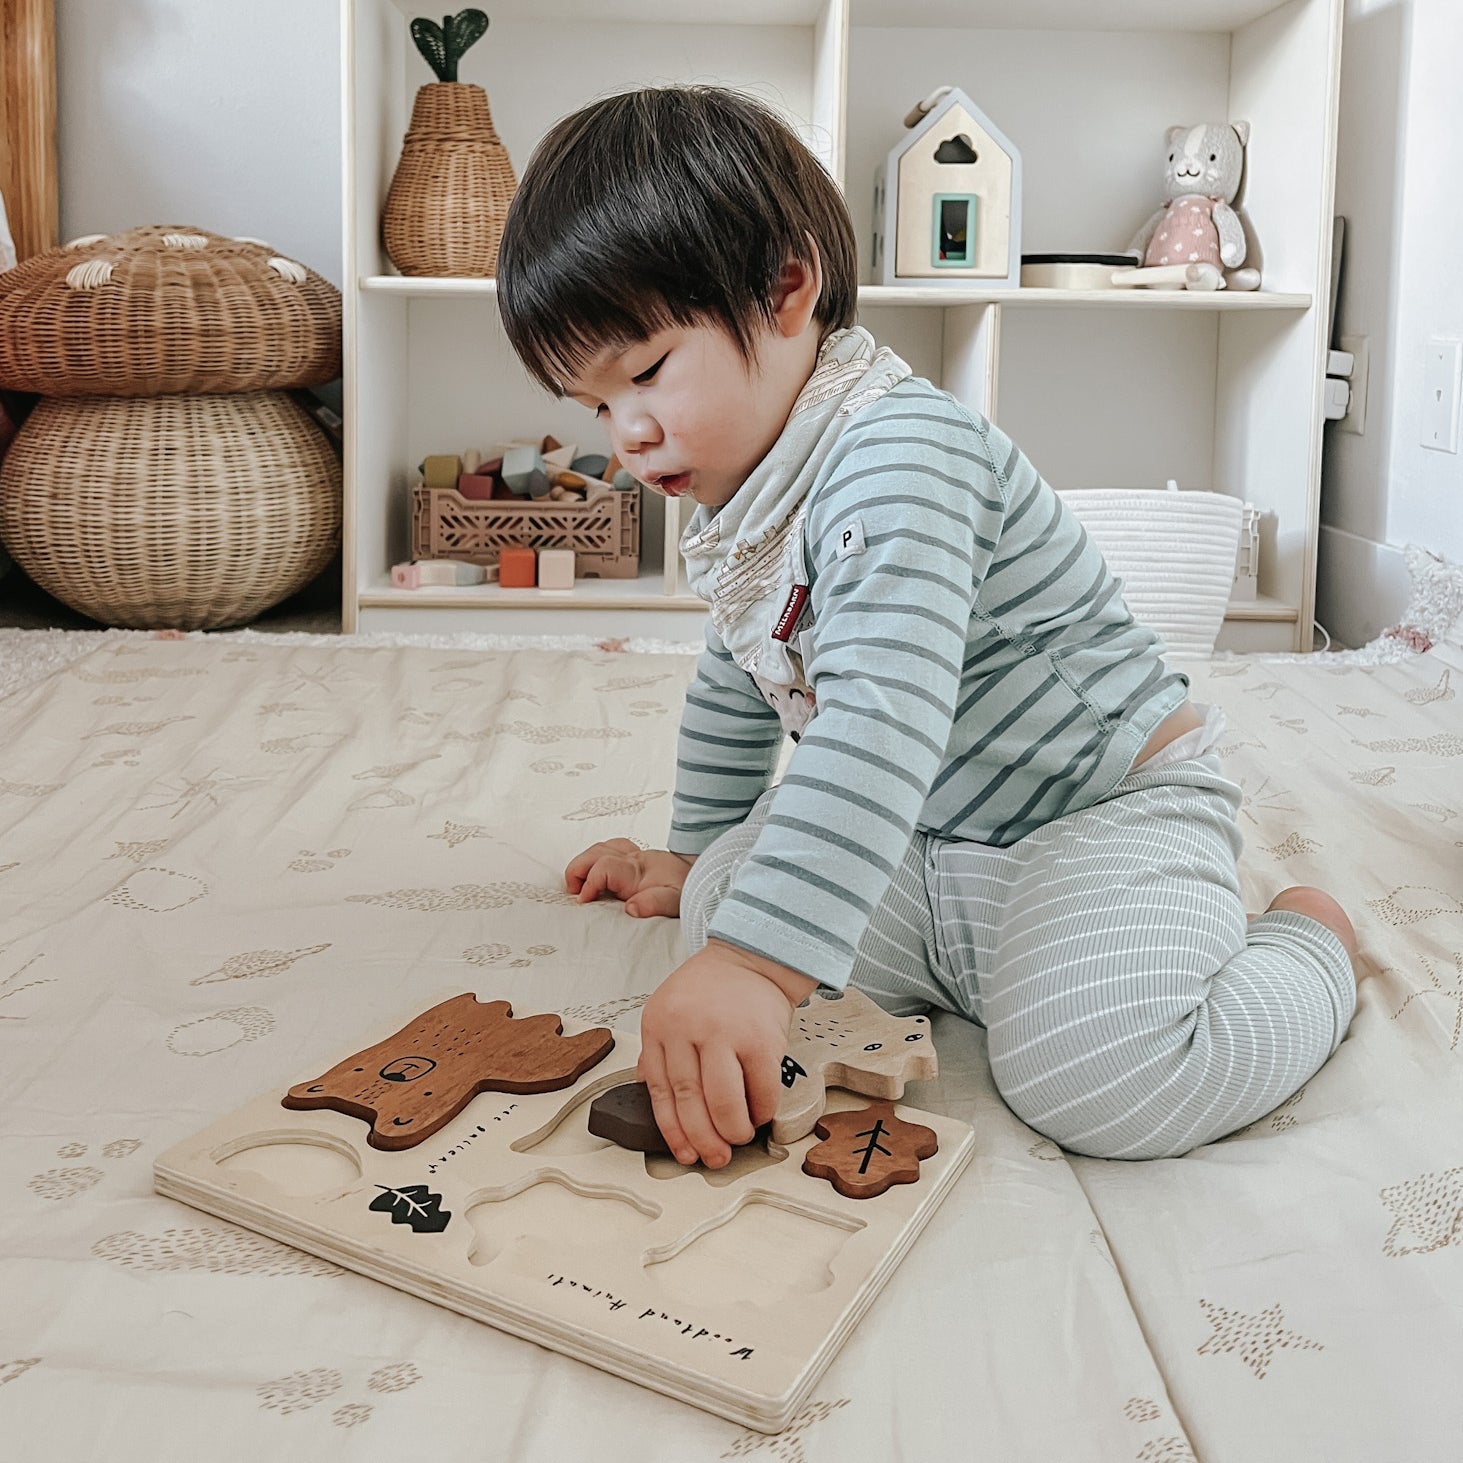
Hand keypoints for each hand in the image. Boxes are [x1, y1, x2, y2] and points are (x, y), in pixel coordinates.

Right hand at [565, 838, 694, 917]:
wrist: (705, 877)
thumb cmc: (688, 889)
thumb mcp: (675, 901)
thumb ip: (654, 903)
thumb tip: (630, 908)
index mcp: (638, 870)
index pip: (603, 867)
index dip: (588, 883)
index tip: (584, 902)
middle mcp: (633, 859)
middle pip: (595, 851)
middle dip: (578, 869)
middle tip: (574, 893)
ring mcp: (633, 856)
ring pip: (600, 848)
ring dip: (584, 863)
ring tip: (579, 886)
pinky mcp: (635, 858)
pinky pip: (609, 849)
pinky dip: (596, 858)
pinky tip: (595, 874)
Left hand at [638, 940, 817, 1167]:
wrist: (752, 957)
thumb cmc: (710, 988)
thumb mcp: (668, 1011)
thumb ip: (660, 1054)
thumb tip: (659, 1101)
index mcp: (660, 1025)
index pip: (661, 1091)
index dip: (674, 1130)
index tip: (685, 1152)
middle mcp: (688, 1029)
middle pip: (691, 1101)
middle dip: (704, 1139)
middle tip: (715, 1157)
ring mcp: (726, 1033)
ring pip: (724, 1102)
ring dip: (733, 1131)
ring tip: (737, 1137)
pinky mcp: (761, 1039)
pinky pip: (762, 1090)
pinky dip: (761, 1111)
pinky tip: (759, 1114)